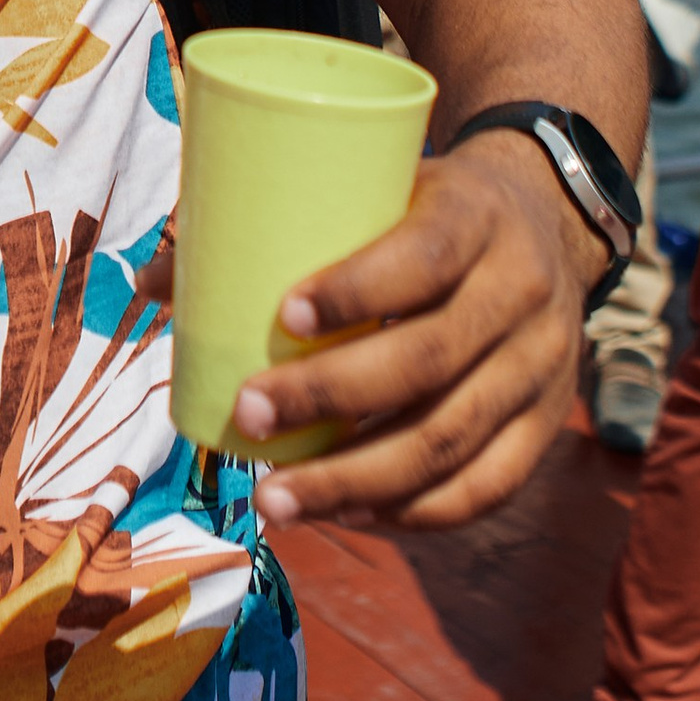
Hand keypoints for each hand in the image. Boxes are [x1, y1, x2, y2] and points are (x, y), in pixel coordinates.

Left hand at [228, 135, 600, 531]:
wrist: (547, 224)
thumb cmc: (424, 206)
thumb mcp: (378, 184)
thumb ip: (277, 222)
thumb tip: (153, 282)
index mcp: (479, 216)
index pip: (426, 257)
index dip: (359, 290)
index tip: (282, 316)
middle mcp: (522, 293)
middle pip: (428, 360)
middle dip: (329, 399)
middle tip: (246, 418)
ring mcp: (542, 368)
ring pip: (451, 440)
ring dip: (356, 482)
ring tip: (274, 500)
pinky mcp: (545, 427)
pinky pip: (483, 488)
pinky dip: (412, 513)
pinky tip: (348, 516)